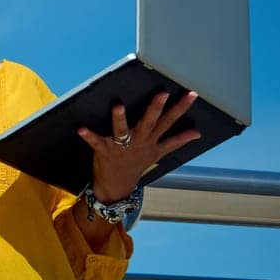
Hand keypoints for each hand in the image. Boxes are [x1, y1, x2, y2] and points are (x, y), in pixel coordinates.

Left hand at [77, 90, 202, 200]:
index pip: (170, 121)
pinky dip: (89, 136)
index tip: (191, 94)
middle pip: (150, 123)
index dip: (181, 108)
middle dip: (156, 108)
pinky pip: (95, 142)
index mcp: (151, 140)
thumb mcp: (159, 153)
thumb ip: (177, 141)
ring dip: (120, 119)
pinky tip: (81, 128)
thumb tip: (197, 133)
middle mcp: (138, 142)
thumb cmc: (136, 164)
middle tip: (163, 93)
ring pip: (123, 131)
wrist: (117, 186)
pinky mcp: (104, 150)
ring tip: (118, 106)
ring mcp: (121, 147)